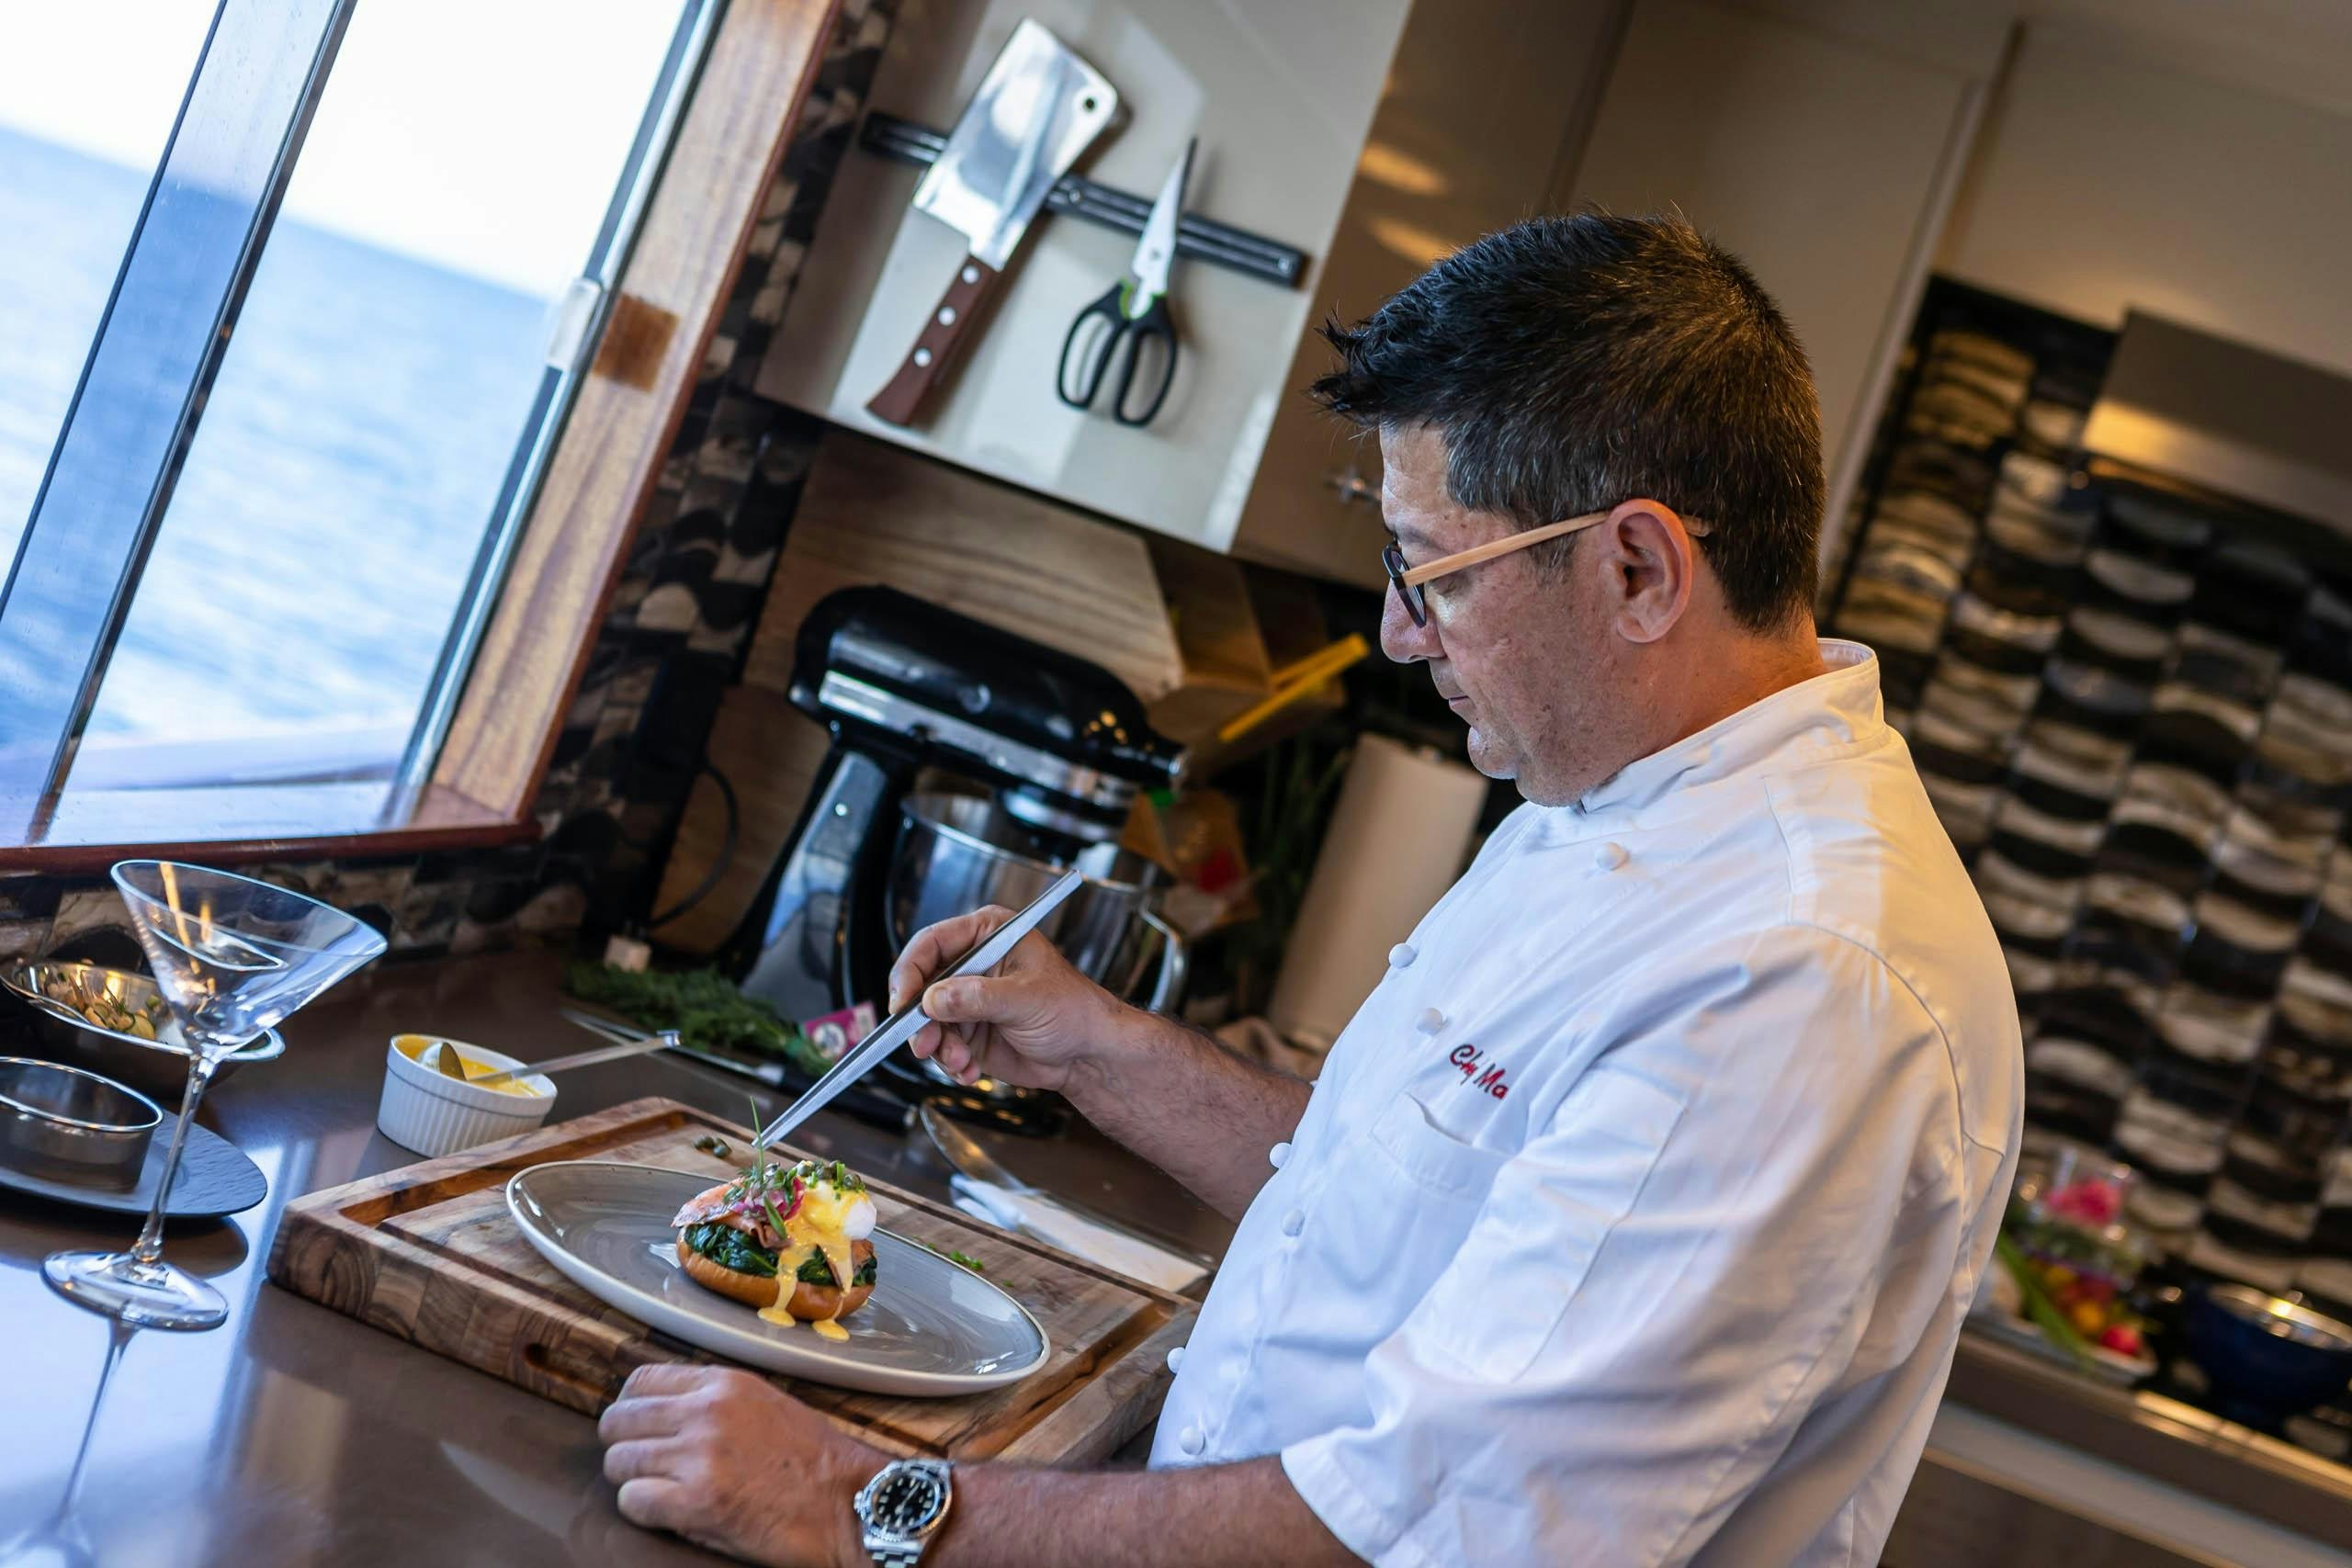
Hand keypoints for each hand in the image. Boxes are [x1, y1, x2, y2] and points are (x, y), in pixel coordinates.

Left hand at [599, 1363, 882, 1567]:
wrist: (850, 1502)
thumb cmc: (815, 1461)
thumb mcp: (766, 1405)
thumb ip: (715, 1402)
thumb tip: (666, 1413)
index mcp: (724, 1384)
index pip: (640, 1380)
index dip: (629, 1407)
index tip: (636, 1427)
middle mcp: (705, 1413)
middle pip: (618, 1421)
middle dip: (622, 1445)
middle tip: (640, 1465)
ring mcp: (699, 1457)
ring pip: (619, 1462)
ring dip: (631, 1480)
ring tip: (657, 1491)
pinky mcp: (698, 1502)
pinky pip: (634, 1501)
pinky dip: (643, 1510)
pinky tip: (667, 1513)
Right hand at [888, 905, 1126, 1094]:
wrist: (1086, 1054)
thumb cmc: (1073, 1010)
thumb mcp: (1027, 999)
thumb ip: (979, 998)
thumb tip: (935, 999)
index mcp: (988, 935)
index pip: (932, 944)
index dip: (911, 971)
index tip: (903, 1002)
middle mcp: (971, 964)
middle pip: (920, 985)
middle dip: (919, 1020)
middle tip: (926, 1045)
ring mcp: (966, 1000)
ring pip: (925, 1021)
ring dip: (937, 1047)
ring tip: (961, 1062)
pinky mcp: (966, 1032)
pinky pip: (940, 1047)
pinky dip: (949, 1062)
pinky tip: (970, 1070)